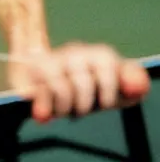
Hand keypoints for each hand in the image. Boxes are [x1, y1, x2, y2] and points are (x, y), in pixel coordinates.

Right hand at [8, 42, 150, 122]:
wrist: (50, 72)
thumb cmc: (91, 87)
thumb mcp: (117, 89)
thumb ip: (132, 85)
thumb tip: (135, 88)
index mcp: (100, 54)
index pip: (106, 67)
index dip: (106, 91)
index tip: (104, 104)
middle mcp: (74, 51)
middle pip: (82, 83)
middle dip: (82, 104)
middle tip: (80, 111)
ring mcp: (51, 59)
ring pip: (59, 88)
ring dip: (63, 107)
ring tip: (64, 110)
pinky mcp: (30, 69)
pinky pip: (36, 93)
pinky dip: (43, 107)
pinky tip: (45, 113)